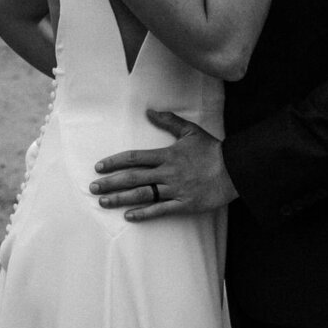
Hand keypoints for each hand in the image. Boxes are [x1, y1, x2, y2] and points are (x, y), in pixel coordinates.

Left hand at [89, 110, 238, 220]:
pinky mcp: (184, 204)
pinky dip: (144, 213)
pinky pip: (160, 210)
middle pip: (133, 178)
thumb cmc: (212, 149)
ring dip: (121, 198)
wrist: (234, 169)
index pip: (134, 158)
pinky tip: (129, 216)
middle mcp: (167, 172)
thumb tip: (150, 111)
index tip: (99, 167)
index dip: (114, 162)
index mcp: (166, 155)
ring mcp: (175, 189)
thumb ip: (168, 121)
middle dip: (111, 182)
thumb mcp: (190, 131)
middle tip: (93, 186)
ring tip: (103, 202)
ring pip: (143, 194)